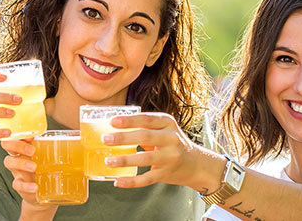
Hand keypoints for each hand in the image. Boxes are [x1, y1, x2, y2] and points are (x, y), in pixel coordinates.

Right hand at [1, 139, 58, 217]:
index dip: (18, 133)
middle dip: (18, 145)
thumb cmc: (48, 170)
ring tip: (34, 167)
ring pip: (9, 162)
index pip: (16, 135)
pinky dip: (26, 185)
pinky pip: (17, 184)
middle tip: (32, 151)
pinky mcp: (20, 186)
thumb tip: (82, 140)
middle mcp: (19, 157)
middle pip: (8, 146)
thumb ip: (61, 148)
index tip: (30, 135)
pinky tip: (35, 187)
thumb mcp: (53, 157)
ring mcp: (18, 171)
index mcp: (26, 147)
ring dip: (21, 163)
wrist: (45, 193)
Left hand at [101, 112, 224, 190]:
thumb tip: (112, 126)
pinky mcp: (167, 174)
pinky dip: (131, 181)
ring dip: (125, 160)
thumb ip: (144, 127)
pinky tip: (118, 181)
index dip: (129, 120)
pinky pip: (147, 179)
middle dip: (123, 138)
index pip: (147, 119)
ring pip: (145, 159)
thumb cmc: (172, 143)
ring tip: (109, 161)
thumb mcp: (164, 129)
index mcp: (168, 123)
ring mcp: (170, 157)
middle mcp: (171, 139)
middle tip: (105, 139)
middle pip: (145, 137)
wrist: (196, 164)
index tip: (112, 121)